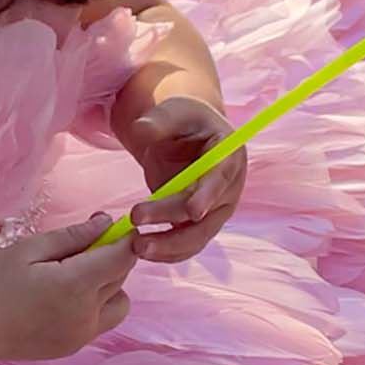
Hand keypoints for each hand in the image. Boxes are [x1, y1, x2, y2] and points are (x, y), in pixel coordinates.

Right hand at [0, 213, 138, 364]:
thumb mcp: (29, 249)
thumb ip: (72, 236)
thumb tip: (105, 223)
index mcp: (75, 285)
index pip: (123, 257)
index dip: (124, 239)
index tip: (113, 228)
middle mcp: (86, 314)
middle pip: (121, 277)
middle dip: (110, 257)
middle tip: (79, 247)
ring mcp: (82, 335)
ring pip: (119, 302)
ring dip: (108, 285)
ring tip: (75, 278)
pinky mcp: (74, 347)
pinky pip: (102, 321)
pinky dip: (95, 306)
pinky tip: (64, 299)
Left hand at [125, 97, 246, 262]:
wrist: (186, 134)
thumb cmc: (182, 120)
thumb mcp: (173, 112)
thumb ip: (159, 120)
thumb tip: (142, 129)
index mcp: (228, 157)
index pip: (221, 179)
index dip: (208, 195)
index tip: (192, 210)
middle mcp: (227, 189)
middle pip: (206, 216)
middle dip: (173, 222)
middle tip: (136, 220)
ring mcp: (214, 210)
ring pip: (196, 238)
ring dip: (168, 247)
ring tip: (137, 247)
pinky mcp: (198, 224)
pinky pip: (185, 244)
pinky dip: (166, 252)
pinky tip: (141, 250)